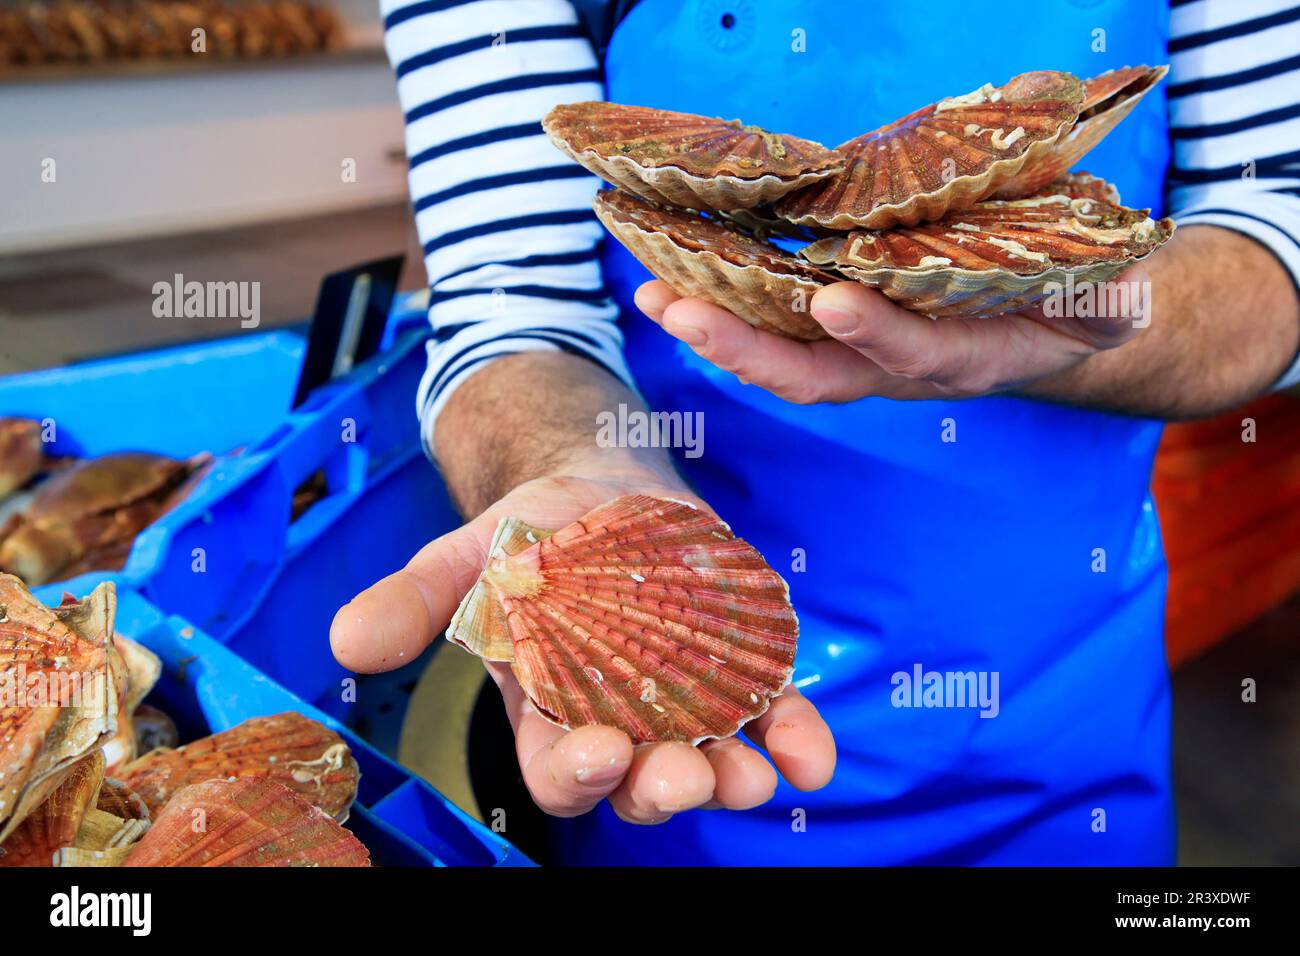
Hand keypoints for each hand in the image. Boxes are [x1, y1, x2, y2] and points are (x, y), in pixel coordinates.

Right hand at [330, 472, 835, 822]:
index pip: (557, 767)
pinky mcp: (736, 669)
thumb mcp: (469, 555)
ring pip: (709, 758)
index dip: (577, 772)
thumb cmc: (532, 531)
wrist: (606, 488)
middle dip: (663, 786)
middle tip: (689, 774)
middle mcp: (619, 718)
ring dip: (734, 775)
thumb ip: (416, 599)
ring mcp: (683, 699)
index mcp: (548, 708)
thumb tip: (346, 641)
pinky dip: (794, 736)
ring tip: (756, 775)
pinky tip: (811, 752)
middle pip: (638, 779)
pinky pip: (770, 714)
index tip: (601, 749)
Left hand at [634, 265, 1148, 403]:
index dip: (877, 334)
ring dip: (714, 332)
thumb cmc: (1074, 305)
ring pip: (779, 361)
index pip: (916, 356)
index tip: (834, 300)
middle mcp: (897, 371)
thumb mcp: (1103, 305)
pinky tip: (674, 282)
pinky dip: (722, 312)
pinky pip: (773, 333)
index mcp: (963, 360)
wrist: (1046, 324)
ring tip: (654, 294)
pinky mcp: (838, 338)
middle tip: (681, 309)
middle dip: (744, 349)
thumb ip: (1105, 307)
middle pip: (814, 376)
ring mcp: (860, 360)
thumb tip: (1117, 300)